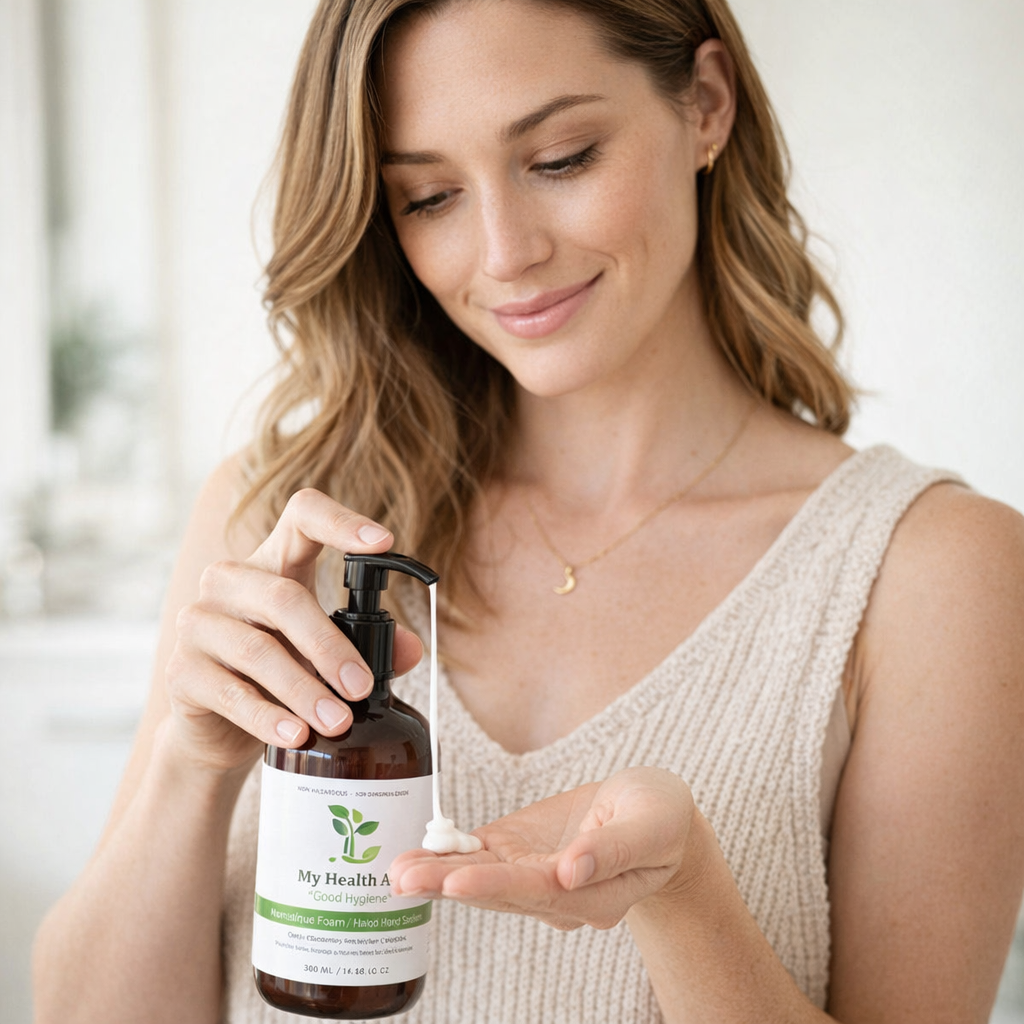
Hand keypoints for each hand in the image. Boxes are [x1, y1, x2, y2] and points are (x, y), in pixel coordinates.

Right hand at [165, 489, 423, 771]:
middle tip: (362, 687)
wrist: (220, 729)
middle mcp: (230, 581)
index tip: (384, 542)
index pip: (303, 516)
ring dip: (304, 690)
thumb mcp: (328, 656)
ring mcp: (199, 622)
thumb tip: (413, 648)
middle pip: (283, 597)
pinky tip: (296, 735)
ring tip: (337, 721)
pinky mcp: (181, 671)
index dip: (341, 521)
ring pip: (259, 650)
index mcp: (273, 562)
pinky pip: (231, 693)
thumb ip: (372, 647)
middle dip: (329, 646)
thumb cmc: (283, 676)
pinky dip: (268, 717)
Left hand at [390, 768, 698, 929]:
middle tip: (406, 879)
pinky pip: (481, 858)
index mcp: (595, 895)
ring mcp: (535, 878)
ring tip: (398, 871)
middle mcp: (559, 897)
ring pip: (483, 880)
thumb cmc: (660, 817)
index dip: (499, 885)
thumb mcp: (651, 824)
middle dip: (451, 885)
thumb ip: (614, 849)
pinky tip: (414, 857)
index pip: (541, 893)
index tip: (460, 879)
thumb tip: (572, 871)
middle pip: (500, 893)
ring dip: (438, 875)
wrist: (654, 815)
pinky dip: (447, 857)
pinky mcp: (521, 854)